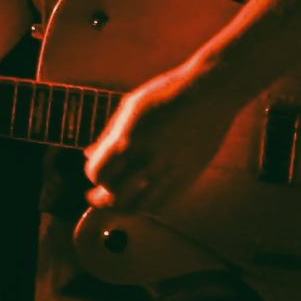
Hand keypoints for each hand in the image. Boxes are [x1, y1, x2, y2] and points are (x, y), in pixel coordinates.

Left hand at [83, 62, 237, 210]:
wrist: (211, 94)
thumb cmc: (167, 94)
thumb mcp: (130, 108)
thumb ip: (108, 135)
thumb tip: (88, 154)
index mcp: (131, 139)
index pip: (99, 173)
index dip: (93, 174)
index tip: (95, 169)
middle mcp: (150, 160)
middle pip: (115, 198)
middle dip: (101, 198)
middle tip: (97, 196)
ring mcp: (170, 172)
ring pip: (138, 207)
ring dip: (122, 205)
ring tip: (118, 199)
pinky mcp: (187, 178)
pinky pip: (160, 204)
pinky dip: (145, 204)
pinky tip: (142, 194)